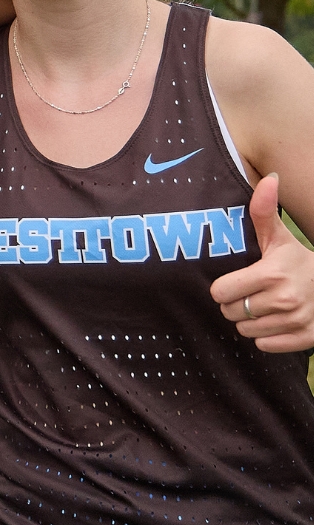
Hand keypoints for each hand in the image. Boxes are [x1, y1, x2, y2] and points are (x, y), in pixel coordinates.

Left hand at [210, 175, 313, 352]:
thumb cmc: (298, 261)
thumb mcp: (279, 238)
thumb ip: (264, 213)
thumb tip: (268, 179)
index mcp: (272, 273)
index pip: (220, 292)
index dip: (224, 288)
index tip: (238, 281)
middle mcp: (285, 299)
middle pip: (230, 312)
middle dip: (236, 304)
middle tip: (253, 293)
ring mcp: (296, 321)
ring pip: (244, 331)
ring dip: (250, 321)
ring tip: (266, 305)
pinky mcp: (304, 340)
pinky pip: (264, 345)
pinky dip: (266, 336)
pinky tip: (277, 320)